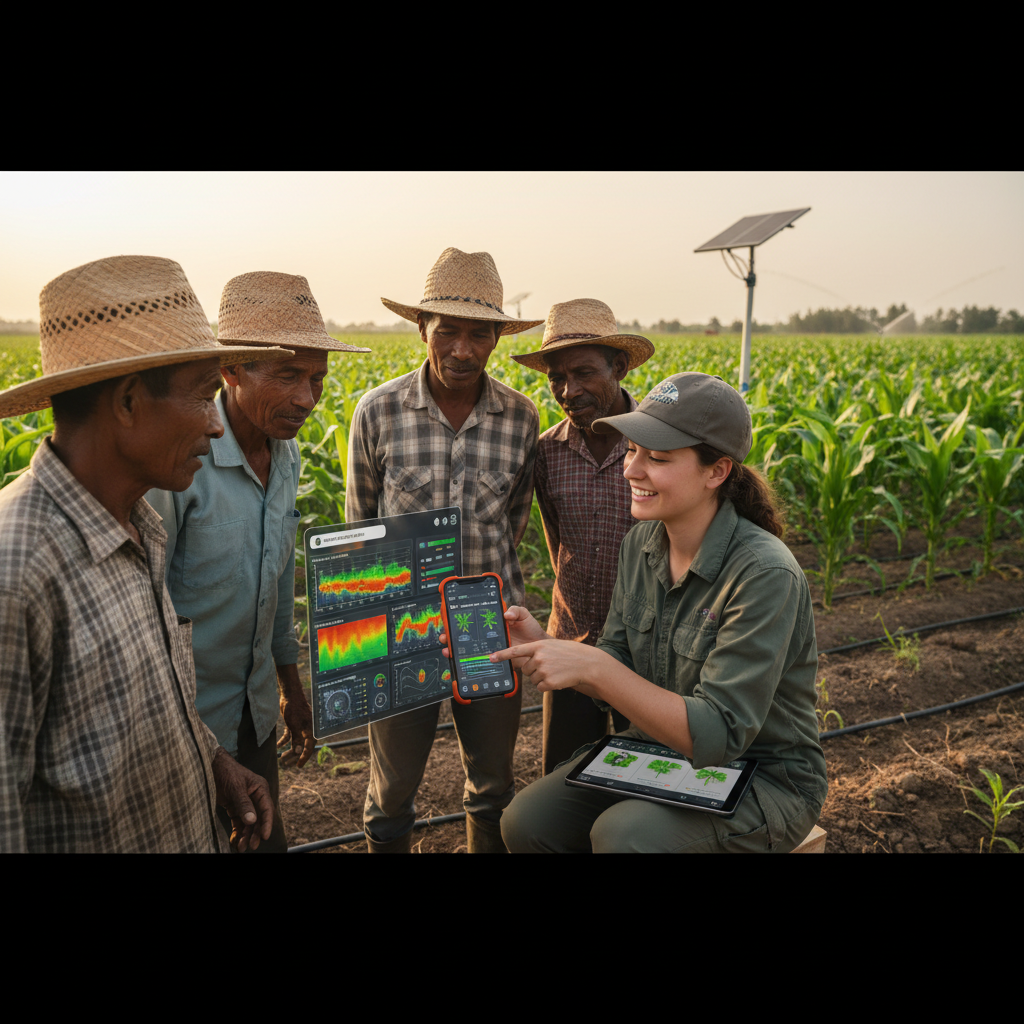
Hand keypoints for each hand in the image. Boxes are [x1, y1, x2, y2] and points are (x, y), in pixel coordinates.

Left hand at [212, 747, 274, 851]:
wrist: (210, 765)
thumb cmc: (226, 771)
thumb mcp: (235, 787)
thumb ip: (244, 804)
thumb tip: (252, 821)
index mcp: (260, 789)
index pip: (267, 809)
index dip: (266, 823)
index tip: (264, 836)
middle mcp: (255, 797)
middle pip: (258, 818)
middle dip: (254, 833)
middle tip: (251, 846)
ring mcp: (245, 803)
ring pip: (248, 823)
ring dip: (246, 835)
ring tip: (241, 847)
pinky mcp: (234, 807)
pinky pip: (238, 822)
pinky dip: (237, 832)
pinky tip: (235, 841)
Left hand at [276, 664, 314, 767]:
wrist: (290, 694)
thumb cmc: (295, 708)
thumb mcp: (295, 725)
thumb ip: (297, 739)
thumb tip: (299, 752)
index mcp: (311, 730)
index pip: (309, 747)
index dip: (304, 757)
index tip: (297, 765)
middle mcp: (307, 730)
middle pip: (302, 746)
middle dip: (294, 756)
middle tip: (286, 763)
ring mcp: (300, 727)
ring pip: (295, 742)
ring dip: (289, 750)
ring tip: (281, 758)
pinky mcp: (293, 724)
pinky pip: (290, 736)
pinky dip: (284, 742)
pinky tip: (278, 747)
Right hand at [439, 605, 549, 657]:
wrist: (540, 648)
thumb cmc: (531, 629)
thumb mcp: (524, 615)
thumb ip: (515, 610)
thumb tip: (506, 614)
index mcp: (491, 623)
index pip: (472, 620)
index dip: (459, 620)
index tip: (448, 620)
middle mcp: (487, 635)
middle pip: (465, 636)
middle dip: (451, 636)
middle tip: (444, 637)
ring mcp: (490, 648)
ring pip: (468, 649)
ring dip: (455, 650)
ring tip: (448, 651)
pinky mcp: (495, 659)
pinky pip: (480, 661)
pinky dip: (470, 663)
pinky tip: (462, 663)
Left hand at [489, 637, 606, 692]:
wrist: (586, 664)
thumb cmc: (570, 654)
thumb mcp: (553, 646)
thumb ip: (538, 651)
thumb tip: (524, 661)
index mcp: (539, 646)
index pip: (516, 651)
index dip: (502, 655)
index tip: (490, 658)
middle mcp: (539, 657)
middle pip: (526, 668)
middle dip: (534, 670)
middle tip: (549, 666)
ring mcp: (543, 670)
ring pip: (532, 679)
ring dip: (542, 678)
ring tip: (555, 672)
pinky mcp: (548, 682)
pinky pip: (540, 687)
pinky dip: (547, 685)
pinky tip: (557, 679)